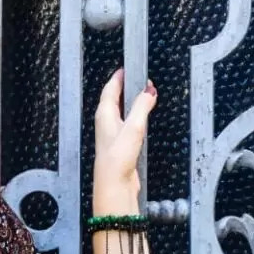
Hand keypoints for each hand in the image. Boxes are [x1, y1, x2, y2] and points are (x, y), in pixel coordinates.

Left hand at [92, 69, 157, 212]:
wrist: (115, 186)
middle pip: (114, 99)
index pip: (110, 89)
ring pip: (121, 111)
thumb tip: (148, 91)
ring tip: (143, 93)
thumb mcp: (133, 128)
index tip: (127, 68)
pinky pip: (128, 124)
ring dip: (132, 102)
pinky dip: (136, 116)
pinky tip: (143, 118)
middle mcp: (106, 123)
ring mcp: (113, 134)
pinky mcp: (121, 145)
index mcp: (104, 115)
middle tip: (138, 78)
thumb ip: (141, 107)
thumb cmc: (117, 159)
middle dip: (126, 87)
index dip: (119, 77)